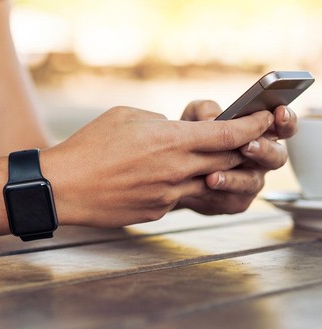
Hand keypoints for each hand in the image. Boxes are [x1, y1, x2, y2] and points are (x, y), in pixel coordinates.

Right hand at [40, 106, 273, 227]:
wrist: (63, 186)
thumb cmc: (88, 147)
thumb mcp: (124, 116)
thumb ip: (158, 121)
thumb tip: (173, 129)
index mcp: (170, 140)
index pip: (229, 135)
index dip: (254, 126)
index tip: (264, 119)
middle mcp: (176, 169)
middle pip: (228, 160)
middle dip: (241, 148)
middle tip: (244, 139)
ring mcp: (169, 195)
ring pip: (209, 182)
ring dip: (213, 170)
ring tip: (201, 160)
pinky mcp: (157, 212)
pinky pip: (181, 197)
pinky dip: (181, 185)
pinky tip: (161, 178)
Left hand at [176, 100, 295, 214]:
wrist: (170, 168)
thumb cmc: (190, 136)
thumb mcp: (194, 115)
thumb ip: (207, 110)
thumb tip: (214, 118)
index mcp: (259, 134)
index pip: (282, 127)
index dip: (286, 121)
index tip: (279, 113)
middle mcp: (260, 159)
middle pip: (276, 156)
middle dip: (264, 150)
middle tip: (247, 145)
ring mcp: (249, 181)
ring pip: (253, 181)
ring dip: (236, 177)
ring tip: (215, 174)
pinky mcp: (234, 201)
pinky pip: (233, 199)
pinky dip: (219, 191)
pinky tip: (207, 183)